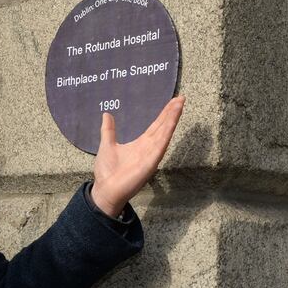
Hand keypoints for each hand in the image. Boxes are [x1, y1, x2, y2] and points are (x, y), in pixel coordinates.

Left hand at [90, 96, 185, 216]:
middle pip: (163, 126)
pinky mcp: (150, 162)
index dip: (165, 113)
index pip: (156, 125)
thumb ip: (108, 130)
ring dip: (172, 119)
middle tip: (181, 98)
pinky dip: (166, 133)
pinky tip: (172, 122)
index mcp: (141, 144)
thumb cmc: (107, 171)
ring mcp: (151, 155)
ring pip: (164, 133)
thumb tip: (106, 114)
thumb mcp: (107, 144)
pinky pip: (160, 145)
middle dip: (172, 112)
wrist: (105, 189)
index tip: (173, 101)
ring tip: (179, 104)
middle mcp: (149, 148)